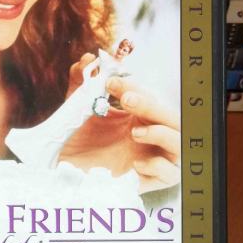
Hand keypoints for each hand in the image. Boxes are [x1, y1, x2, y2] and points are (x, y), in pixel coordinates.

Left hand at [59, 54, 180, 194]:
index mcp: (139, 116)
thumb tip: (88, 60)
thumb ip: (81, 83)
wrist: (61, 172)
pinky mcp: (148, 183)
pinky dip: (158, 166)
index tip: (111, 81)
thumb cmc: (75, 141)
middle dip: (151, 105)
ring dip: (162, 134)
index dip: (134, 86)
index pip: (148, 96)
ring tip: (134, 133)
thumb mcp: (76, 109)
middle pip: (170, 117)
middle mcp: (150, 136)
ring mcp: (153, 159)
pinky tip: (135, 164)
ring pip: (181, 144)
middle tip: (127, 98)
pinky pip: (171, 175)